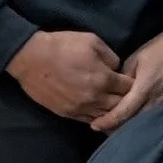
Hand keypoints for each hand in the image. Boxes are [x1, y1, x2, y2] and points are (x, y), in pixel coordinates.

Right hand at [7, 29, 131, 123]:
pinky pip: (90, 120)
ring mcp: (81, 108)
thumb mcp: (92, 41)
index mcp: (104, 79)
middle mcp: (95, 97)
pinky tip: (101, 113)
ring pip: (107, 116)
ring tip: (116, 106)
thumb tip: (117, 69)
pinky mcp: (68, 113)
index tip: (131, 80)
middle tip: (126, 95)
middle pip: (121, 105)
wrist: (29, 58)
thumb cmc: (61, 46)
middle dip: (126, 99)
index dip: (133, 84)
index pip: (130, 88)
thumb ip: (111, 56)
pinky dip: (98, 117)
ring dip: (113, 111)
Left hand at [91, 26, 162, 133]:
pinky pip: (159, 118)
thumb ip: (124, 79)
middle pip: (135, 123)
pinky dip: (147, 122)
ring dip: (132, 126)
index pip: (124, 111)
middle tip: (103, 129)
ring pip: (147, 123)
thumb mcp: (136, 59)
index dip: (108, 121)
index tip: (95, 125)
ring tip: (118, 129)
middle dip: (118, 128)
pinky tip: (139, 122)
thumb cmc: (160, 49)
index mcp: (144, 88)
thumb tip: (114, 92)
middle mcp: (157, 101)